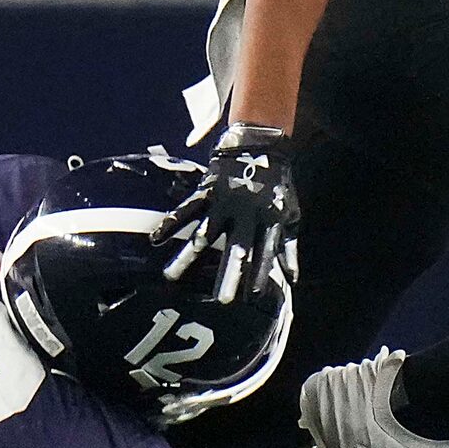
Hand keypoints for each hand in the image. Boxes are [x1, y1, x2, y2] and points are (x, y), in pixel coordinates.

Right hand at [154, 122, 301, 303]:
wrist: (260, 146)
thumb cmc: (278, 185)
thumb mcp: (291, 215)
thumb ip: (289, 248)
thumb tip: (292, 279)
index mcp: (269, 222)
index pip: (264, 254)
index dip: (259, 275)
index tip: (253, 298)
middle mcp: (245, 216)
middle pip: (236, 250)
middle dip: (228, 276)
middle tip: (221, 301)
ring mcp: (224, 204)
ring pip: (204, 235)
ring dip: (187, 257)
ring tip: (170, 277)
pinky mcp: (207, 192)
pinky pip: (186, 210)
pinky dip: (170, 223)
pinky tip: (156, 239)